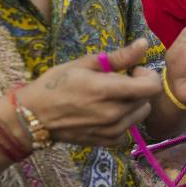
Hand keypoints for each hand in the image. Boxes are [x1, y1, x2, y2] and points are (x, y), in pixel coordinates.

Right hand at [18, 39, 161, 146]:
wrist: (33, 116)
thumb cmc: (56, 84)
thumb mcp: (85, 64)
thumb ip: (119, 57)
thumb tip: (145, 44)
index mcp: (108, 91)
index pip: (152, 87)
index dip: (148, 76)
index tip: (133, 72)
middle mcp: (114, 114)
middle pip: (147, 100)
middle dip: (139, 88)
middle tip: (118, 83)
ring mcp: (111, 131)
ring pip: (140, 115)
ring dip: (133, 104)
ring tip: (112, 98)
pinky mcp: (107, 142)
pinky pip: (128, 129)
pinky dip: (123, 120)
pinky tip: (106, 113)